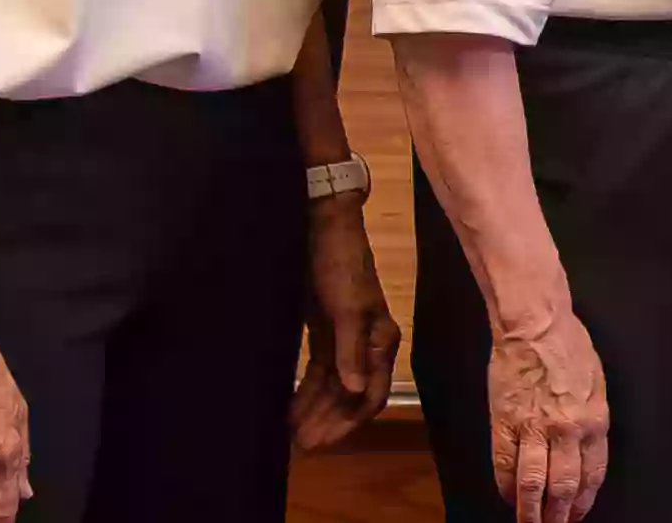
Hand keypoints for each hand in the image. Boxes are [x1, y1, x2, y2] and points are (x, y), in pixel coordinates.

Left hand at [292, 194, 399, 449]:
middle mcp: (367, 346)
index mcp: (381, 341)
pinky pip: (318, 374)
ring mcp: (346, 341)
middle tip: (299, 446)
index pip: (369, 396)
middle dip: (327, 423)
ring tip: (290, 435)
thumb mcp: (346, 306)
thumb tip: (354, 391)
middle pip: (349, 398)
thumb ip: (351, 350)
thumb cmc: (339, 264)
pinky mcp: (326, 334)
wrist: (322, 226)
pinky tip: (290, 407)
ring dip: (315, 412)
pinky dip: (306, 392)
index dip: (346, 423)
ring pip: (332, 389)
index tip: (319, 441)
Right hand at [486, 306, 615, 522]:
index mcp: (594, 421)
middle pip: (563, 487)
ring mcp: (533, 430)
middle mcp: (567, 431)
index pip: (591, 474)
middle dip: (560, 515)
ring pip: (533, 484)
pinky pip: (504, 466)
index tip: (578, 513)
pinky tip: (507, 497)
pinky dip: (505, 487)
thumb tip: (587, 448)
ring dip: (531, 511)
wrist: (534, 325)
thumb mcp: (597, 384)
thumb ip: (593, 418)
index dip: (584, 500)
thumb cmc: (568, 346)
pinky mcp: (504, 424)